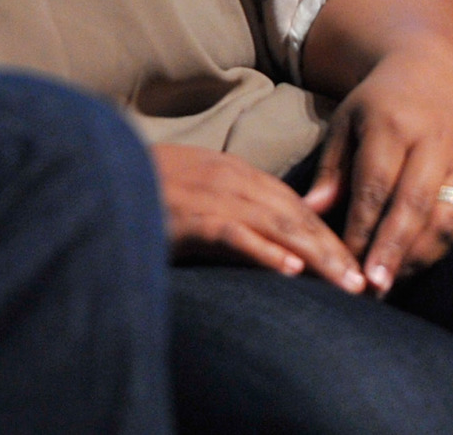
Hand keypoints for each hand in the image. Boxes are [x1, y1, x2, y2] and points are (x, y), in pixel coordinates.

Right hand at [152, 142, 367, 292]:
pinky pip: (231, 232)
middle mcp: (225, 177)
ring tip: (342, 281)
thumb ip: (228, 209)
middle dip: (331, 247)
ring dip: (313, 253)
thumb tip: (267, 240)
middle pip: (293, 212)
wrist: (91, 170)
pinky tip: (288, 268)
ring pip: (274, 222)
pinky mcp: (184, 216)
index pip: (291, 203)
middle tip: (361, 280)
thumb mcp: (193, 192)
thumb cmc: (142, 188)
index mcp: (230, 170)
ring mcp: (206, 194)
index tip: (351, 262)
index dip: (325, 233)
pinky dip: (262, 250)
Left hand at [303, 38, 452, 295]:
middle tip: (372, 287)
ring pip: (444, 218)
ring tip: (389, 285)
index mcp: (393, 124)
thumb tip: (311, 212)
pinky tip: (412, 267)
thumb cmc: (380, 103)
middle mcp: (432, 142)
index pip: (376, 183)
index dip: (361, 226)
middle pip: (413, 204)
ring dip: (417, 257)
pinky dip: (437, 248)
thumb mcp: (347, 122)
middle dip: (392, 250)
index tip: (344, 261)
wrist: (437, 72)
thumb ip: (332, 169)